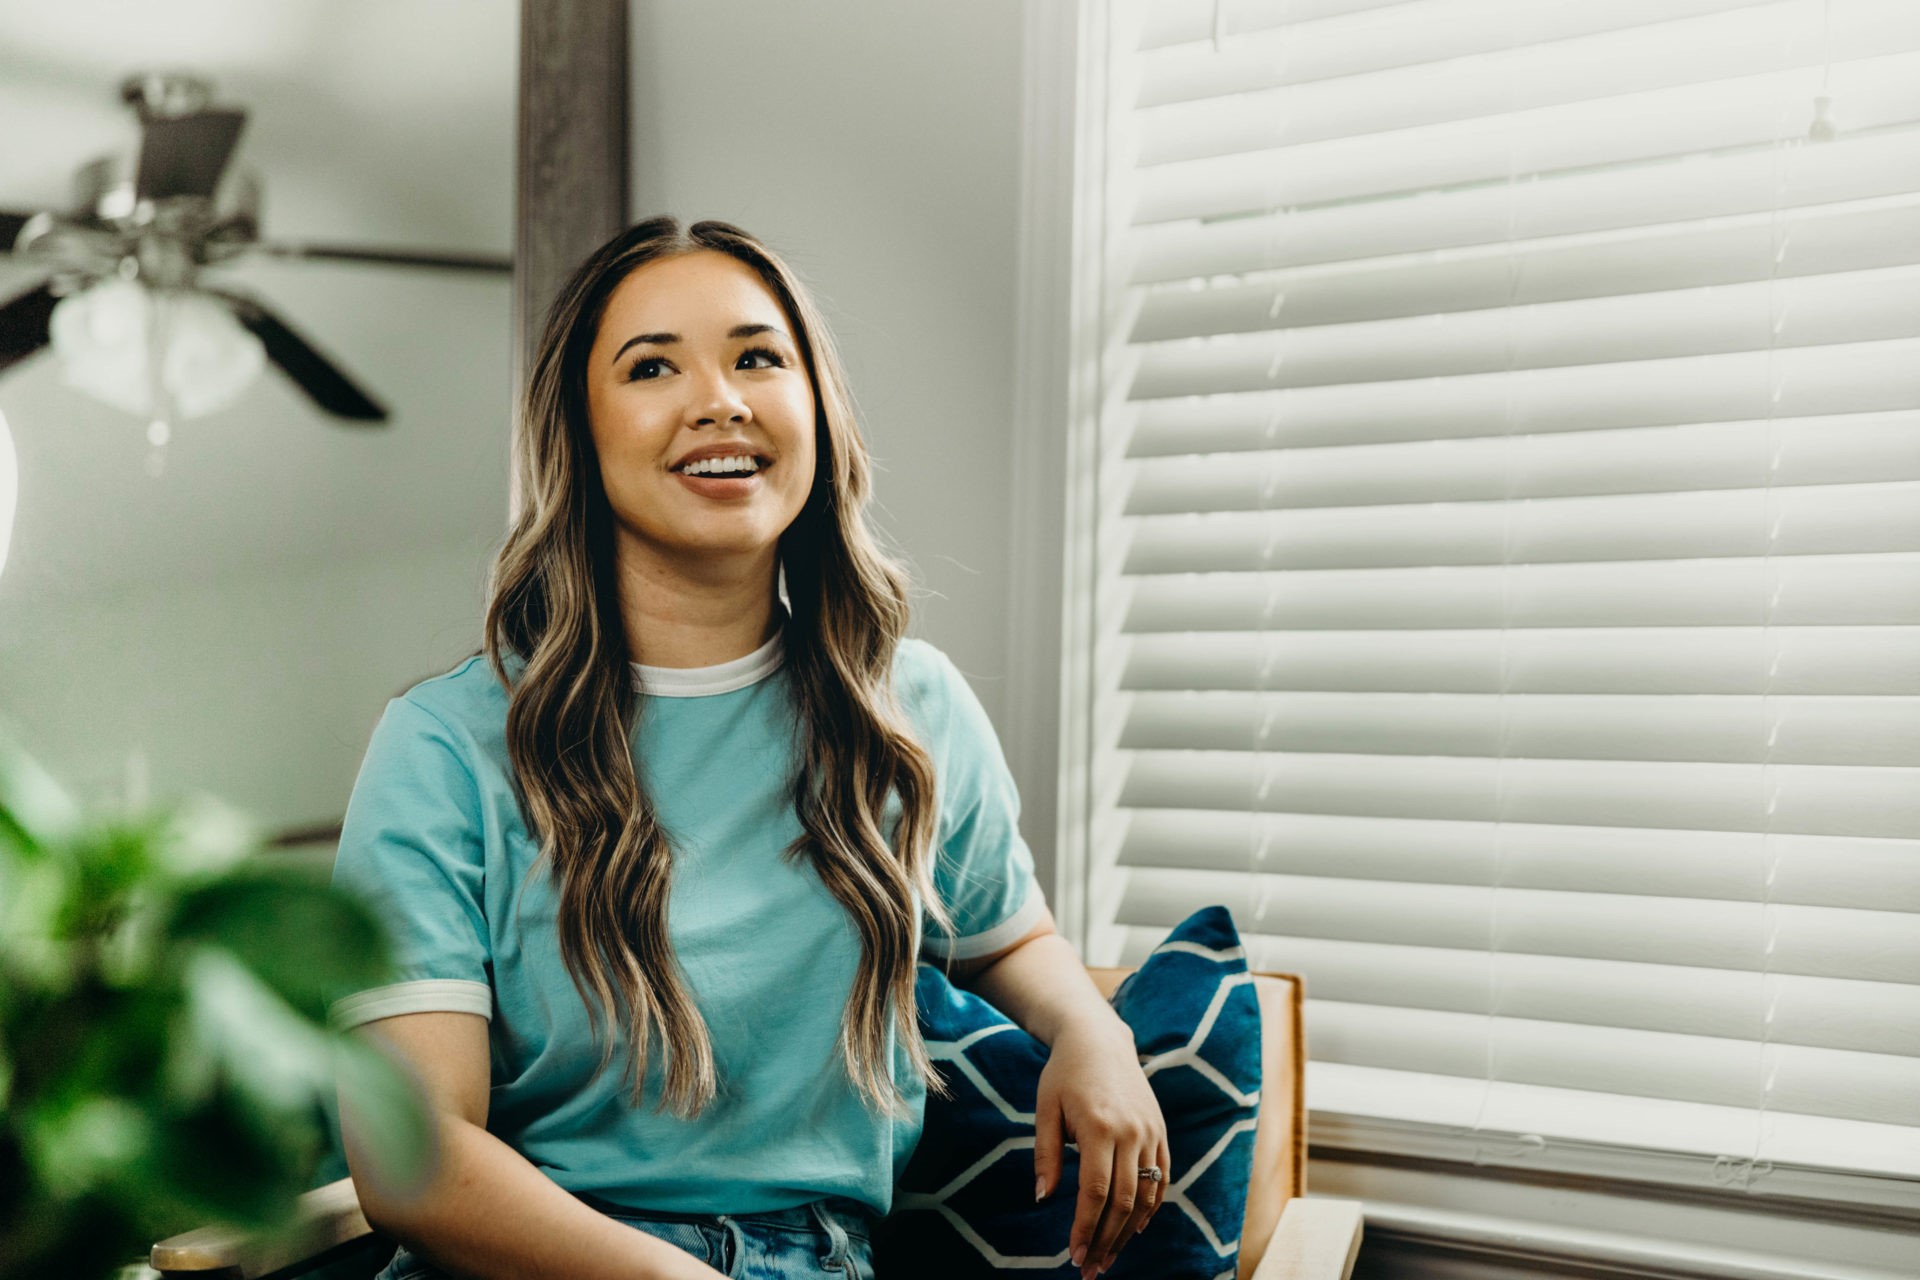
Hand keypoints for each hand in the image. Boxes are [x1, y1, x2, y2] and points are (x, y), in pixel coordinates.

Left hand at [1033, 1015, 1169, 1279]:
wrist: (1100, 1040)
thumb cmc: (1063, 1074)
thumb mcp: (1045, 1109)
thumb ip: (1045, 1154)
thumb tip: (1043, 1198)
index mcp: (1099, 1127)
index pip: (1095, 1192)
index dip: (1086, 1228)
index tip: (1075, 1255)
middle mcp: (1131, 1132)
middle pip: (1123, 1201)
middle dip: (1107, 1240)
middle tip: (1091, 1269)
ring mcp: (1151, 1132)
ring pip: (1146, 1195)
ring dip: (1128, 1231)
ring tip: (1109, 1256)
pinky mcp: (1160, 1131)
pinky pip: (1162, 1177)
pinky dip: (1151, 1206)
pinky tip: (1134, 1228)